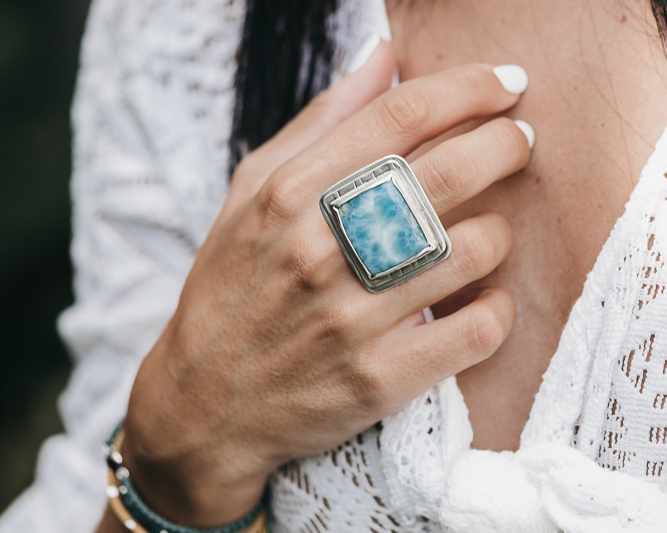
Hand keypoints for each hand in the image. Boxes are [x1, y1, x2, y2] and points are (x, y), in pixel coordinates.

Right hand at [120, 42, 530, 528]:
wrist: (206, 400)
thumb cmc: (232, 288)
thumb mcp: (250, 194)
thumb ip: (320, 122)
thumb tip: (382, 55)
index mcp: (287, 197)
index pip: (400, 117)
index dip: (468, 88)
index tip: (505, 85)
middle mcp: (318, 251)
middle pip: (447, 173)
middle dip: (506, 144)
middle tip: (519, 142)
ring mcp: (350, 319)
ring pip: (473, 249)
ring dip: (498, 232)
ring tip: (486, 230)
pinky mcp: (379, 379)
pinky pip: (475, 331)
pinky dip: (495, 309)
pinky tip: (481, 299)